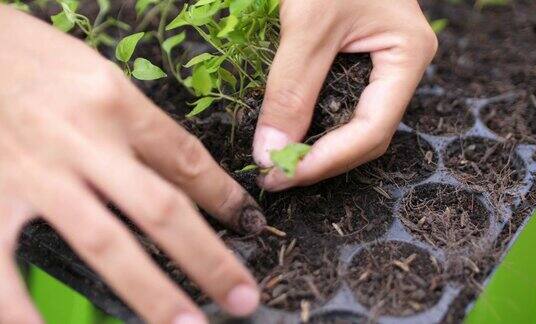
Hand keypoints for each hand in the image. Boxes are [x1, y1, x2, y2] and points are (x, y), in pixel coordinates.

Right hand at [0, 6, 263, 322]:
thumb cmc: (30, 60)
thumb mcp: (95, 75)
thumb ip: (138, 124)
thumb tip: (186, 174)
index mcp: (112, 102)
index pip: (184, 158)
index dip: (223, 198)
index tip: (250, 225)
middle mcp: (81, 140)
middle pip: (159, 208)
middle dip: (207, 259)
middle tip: (242, 300)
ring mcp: (32, 174)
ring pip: (104, 242)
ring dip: (149, 292)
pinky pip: (5, 265)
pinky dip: (26, 308)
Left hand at [253, 0, 437, 190]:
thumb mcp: (307, 23)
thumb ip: (290, 90)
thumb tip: (270, 152)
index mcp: (407, 54)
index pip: (373, 128)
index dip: (328, 161)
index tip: (282, 174)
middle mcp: (401, 65)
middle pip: (366, 133)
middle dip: (321, 160)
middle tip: (275, 174)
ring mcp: (382, 63)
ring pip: (354, 123)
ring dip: (317, 148)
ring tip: (278, 160)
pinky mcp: (359, 60)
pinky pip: (341, 103)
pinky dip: (314, 123)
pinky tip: (289, 132)